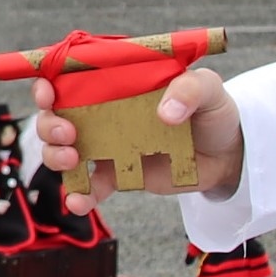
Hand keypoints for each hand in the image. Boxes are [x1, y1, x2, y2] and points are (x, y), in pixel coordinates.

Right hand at [29, 66, 245, 209]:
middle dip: (49, 123)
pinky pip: (89, 186)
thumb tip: (165, 114)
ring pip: (62, 149)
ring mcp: (107, 144)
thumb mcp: (209, 89)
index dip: (51, 81)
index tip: (48, 92)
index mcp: (118, 80)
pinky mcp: (117, 174)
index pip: (73, 74)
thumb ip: (189, 90)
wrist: (227, 155)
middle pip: (56, 113)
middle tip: (68, 133)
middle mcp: (105, 110)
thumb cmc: (214, 111)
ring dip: (55, 155)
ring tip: (74, 161)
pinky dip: (79, 195)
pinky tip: (80, 201)